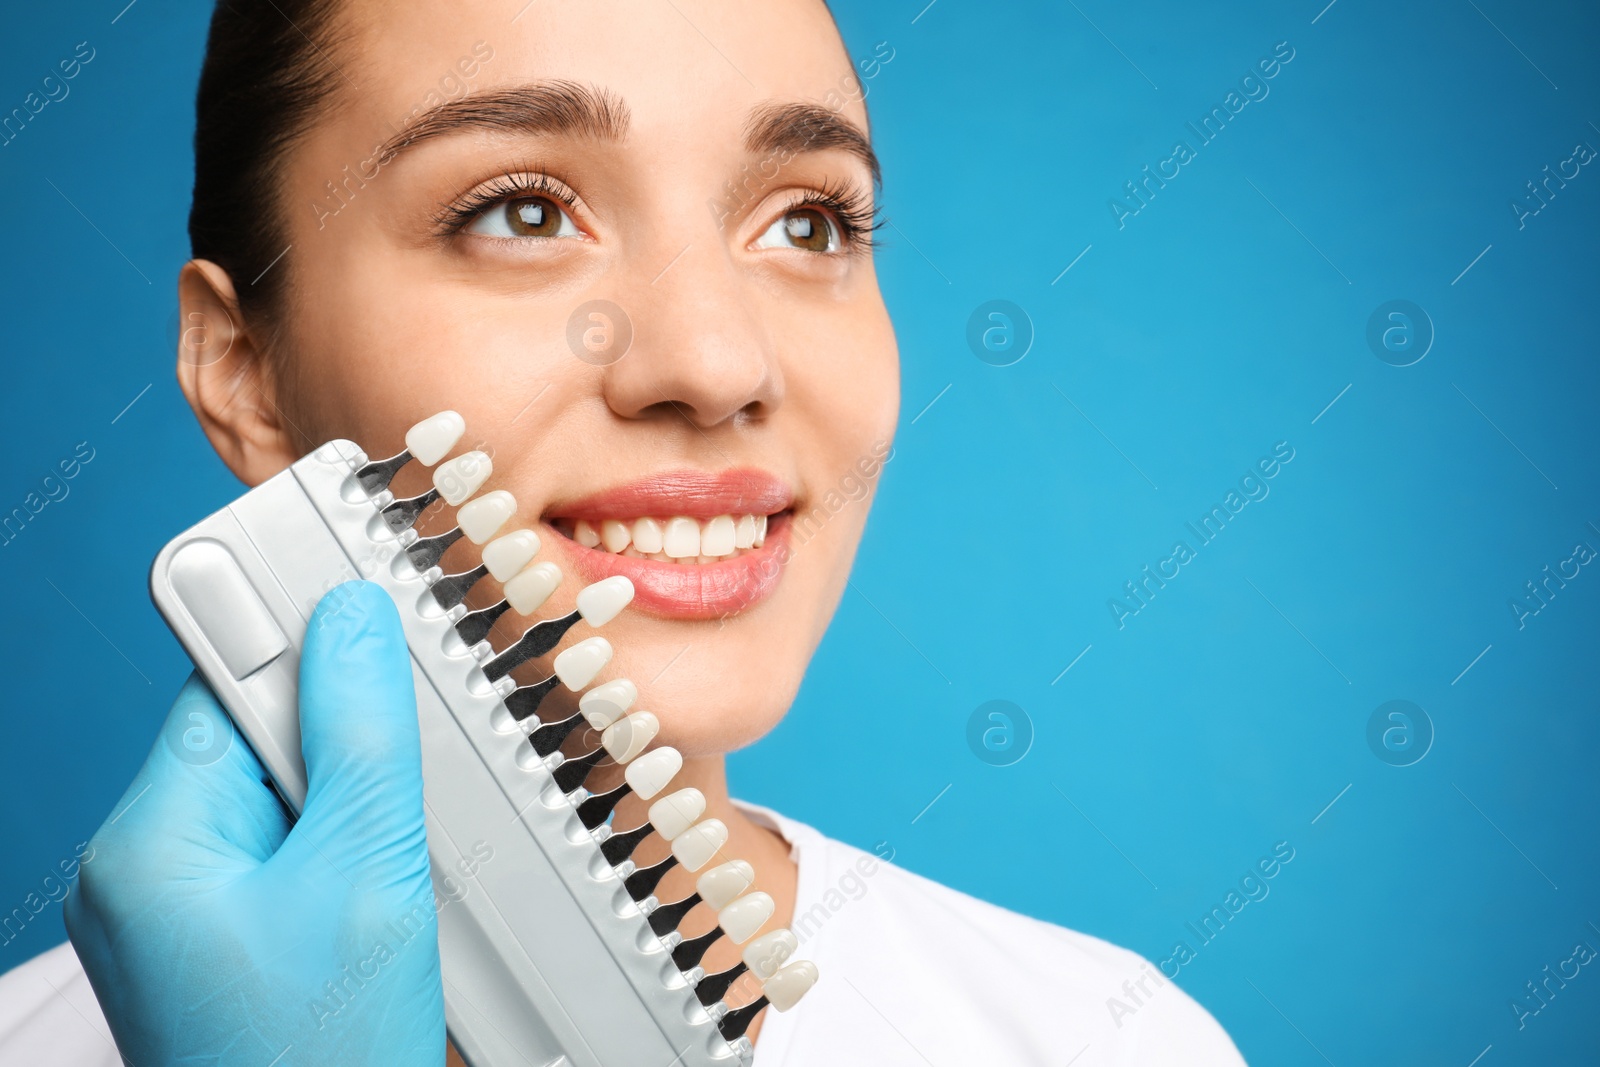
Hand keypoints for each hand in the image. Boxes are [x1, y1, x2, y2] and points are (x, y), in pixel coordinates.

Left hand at [66, 581, 445, 1065]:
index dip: (300, 621)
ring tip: (416, 834)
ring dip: (361, 788)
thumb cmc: (322, 1062)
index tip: (355, 552)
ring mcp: (187, 915)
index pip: (227, 680)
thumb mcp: (365, 880)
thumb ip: (362, 734)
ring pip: (283, 794)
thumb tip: (353, 617)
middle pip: (259, 734)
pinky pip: (291, 850)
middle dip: (348, 722)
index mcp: (153, 844)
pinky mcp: (231, 943)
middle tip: (426, 725)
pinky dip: (353, 840)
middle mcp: (151, 872)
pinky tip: (400, 872)